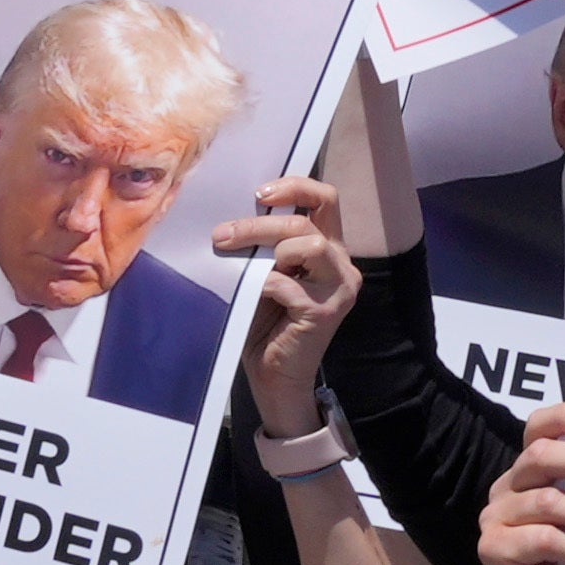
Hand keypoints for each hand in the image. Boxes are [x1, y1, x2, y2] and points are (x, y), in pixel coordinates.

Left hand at [221, 177, 366, 421]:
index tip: (259, 193)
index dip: (296, 186)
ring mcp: (339, 288)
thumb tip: (231, 215)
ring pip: (307, 244)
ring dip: (264, 248)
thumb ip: (263, 246)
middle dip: (258, 224)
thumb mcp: (263, 273)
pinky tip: (248, 294)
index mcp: (329, 248)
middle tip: (222, 235)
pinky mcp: (325, 311)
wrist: (274, 377)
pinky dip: (262, 284)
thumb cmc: (265, 324)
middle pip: (306, 221)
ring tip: (235, 261)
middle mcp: (342, 264)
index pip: (326, 199)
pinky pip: (289, 284)